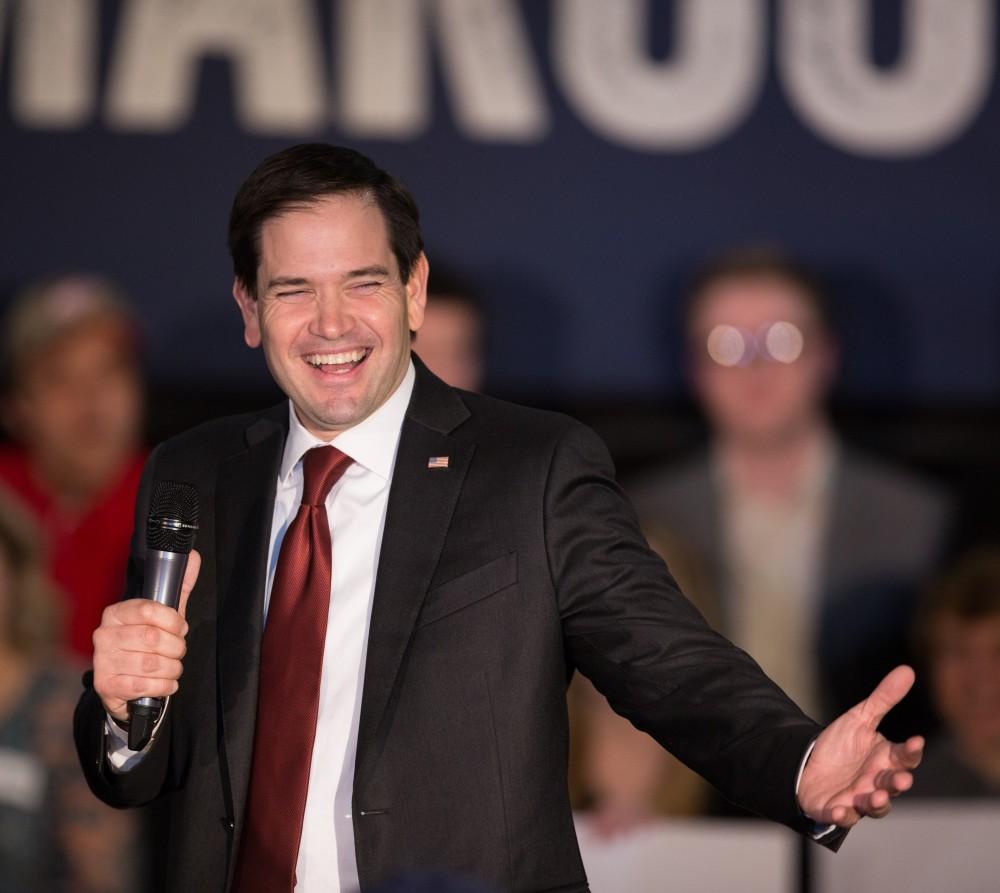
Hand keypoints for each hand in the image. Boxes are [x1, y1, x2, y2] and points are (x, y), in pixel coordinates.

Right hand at [92, 550, 200, 721]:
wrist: (128, 683)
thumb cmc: (147, 645)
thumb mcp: (164, 615)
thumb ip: (179, 587)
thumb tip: (193, 557)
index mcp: (117, 612)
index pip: (149, 609)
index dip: (173, 621)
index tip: (180, 628)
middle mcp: (104, 634)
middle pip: (153, 638)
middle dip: (176, 648)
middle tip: (177, 652)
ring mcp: (102, 660)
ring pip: (151, 663)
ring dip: (172, 668)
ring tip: (171, 668)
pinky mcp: (105, 685)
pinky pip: (144, 685)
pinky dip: (163, 686)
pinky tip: (164, 682)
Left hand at [797, 665, 923, 827]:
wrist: (807, 763)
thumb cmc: (841, 744)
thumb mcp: (860, 717)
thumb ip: (884, 699)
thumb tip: (908, 669)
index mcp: (885, 760)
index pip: (905, 757)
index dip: (912, 751)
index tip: (916, 740)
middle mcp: (876, 782)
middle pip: (893, 786)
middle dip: (897, 784)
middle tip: (900, 780)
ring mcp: (858, 798)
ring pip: (874, 806)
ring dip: (876, 803)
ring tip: (874, 796)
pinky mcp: (836, 810)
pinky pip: (842, 817)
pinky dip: (841, 816)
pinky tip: (838, 810)